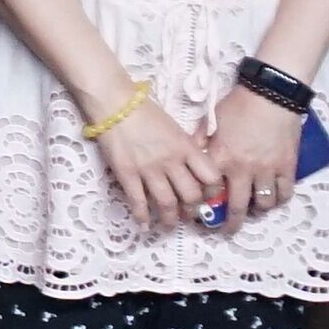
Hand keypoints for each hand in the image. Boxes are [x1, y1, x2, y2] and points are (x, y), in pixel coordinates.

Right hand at [91, 95, 222, 230]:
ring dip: (170, 219)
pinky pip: (138, 202)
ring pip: (167, 204)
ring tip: (168, 224)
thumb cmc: (145, 112)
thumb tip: (192, 168)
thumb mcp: (175, 128)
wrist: (115, 104)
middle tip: (187, 214)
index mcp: (186, 147)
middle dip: (192, 210)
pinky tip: (144, 224)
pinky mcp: (127, 174)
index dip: (213, 191)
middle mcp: (171, 161)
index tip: (208, 196)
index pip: (211, 176)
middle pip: (191, 195)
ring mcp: (149, 169)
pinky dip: (142, 217)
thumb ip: (186, 148)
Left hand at [204, 88, 308, 223]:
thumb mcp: (211, 121)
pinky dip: (278, 200)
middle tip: (227, 230)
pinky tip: (273, 199)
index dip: (204, 205)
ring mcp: (267, 170)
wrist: (271, 94)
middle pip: (237, 207)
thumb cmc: (238, 105)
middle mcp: (243, 169)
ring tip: (253, 211)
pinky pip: (284, 193)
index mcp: (221, 158)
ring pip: (262, 204)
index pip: (209, 192)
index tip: (201, 212)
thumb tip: (190, 154)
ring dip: (256, 211)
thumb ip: (200, 141)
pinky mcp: (287, 167)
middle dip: (231, 223)